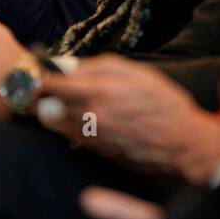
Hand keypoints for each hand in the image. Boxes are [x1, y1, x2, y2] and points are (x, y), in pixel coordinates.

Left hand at [38, 55, 219, 181]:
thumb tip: (71, 66)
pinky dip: (69, 128)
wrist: (181, 144)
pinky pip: (70, 138)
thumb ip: (100, 66)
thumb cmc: (164, 104)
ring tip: (61, 104)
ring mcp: (92, 137)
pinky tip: (83, 119)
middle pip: (47, 107)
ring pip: (55, 125)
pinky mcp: (96, 152)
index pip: (53, 85)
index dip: (41, 78)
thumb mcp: (137, 73)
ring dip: (53, 114)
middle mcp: (92, 117)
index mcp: (101, 91)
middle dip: (43, 97)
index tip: (38, 75)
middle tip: (44, 90)